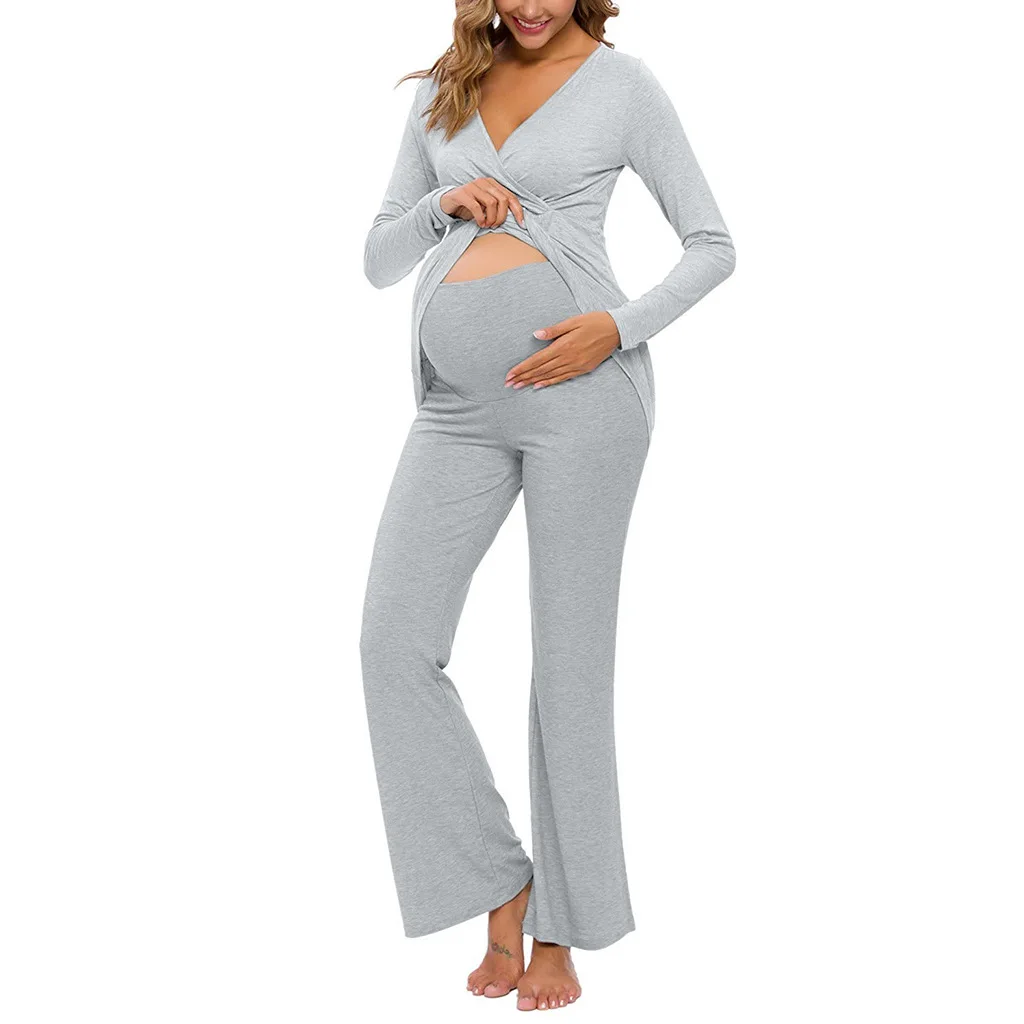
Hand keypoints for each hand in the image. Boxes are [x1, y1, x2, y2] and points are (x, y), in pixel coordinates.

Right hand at [439, 177, 524, 227]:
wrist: (447, 203)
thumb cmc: (470, 206)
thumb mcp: (486, 206)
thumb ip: (499, 208)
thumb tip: (516, 218)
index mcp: (493, 184)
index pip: (510, 196)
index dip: (518, 211)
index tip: (521, 224)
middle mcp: (484, 182)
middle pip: (502, 200)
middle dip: (502, 217)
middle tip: (495, 226)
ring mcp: (472, 186)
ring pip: (491, 203)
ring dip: (491, 218)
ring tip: (487, 225)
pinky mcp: (462, 193)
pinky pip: (476, 207)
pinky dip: (480, 218)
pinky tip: (480, 223)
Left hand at [505, 311, 620, 388]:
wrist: (617, 330)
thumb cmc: (594, 321)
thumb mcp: (573, 321)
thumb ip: (554, 330)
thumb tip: (536, 335)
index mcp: (564, 345)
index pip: (537, 359)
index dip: (522, 367)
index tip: (510, 374)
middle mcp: (568, 358)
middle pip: (541, 370)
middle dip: (523, 377)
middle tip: (509, 384)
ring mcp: (576, 365)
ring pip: (550, 376)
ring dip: (533, 381)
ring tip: (519, 386)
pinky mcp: (583, 369)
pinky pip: (563, 378)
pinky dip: (549, 382)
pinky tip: (539, 386)